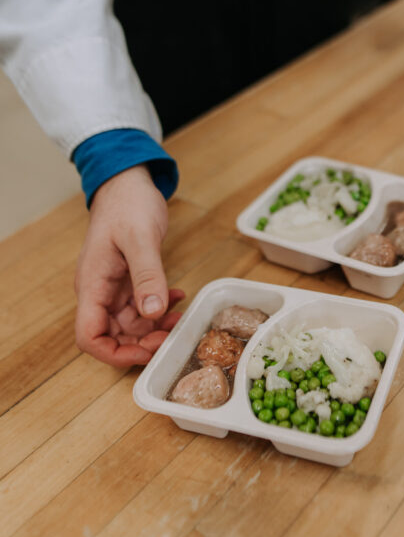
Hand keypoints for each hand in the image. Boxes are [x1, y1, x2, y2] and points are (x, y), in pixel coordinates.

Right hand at [75, 165, 184, 366]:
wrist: (127, 182)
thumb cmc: (127, 204)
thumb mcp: (140, 238)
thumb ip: (147, 275)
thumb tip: (153, 313)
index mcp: (93, 284)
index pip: (89, 336)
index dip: (114, 353)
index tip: (145, 353)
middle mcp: (99, 291)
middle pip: (112, 336)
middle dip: (141, 344)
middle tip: (171, 338)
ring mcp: (113, 287)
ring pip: (130, 325)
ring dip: (155, 328)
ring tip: (181, 317)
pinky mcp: (128, 280)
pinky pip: (141, 306)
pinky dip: (160, 308)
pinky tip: (177, 297)